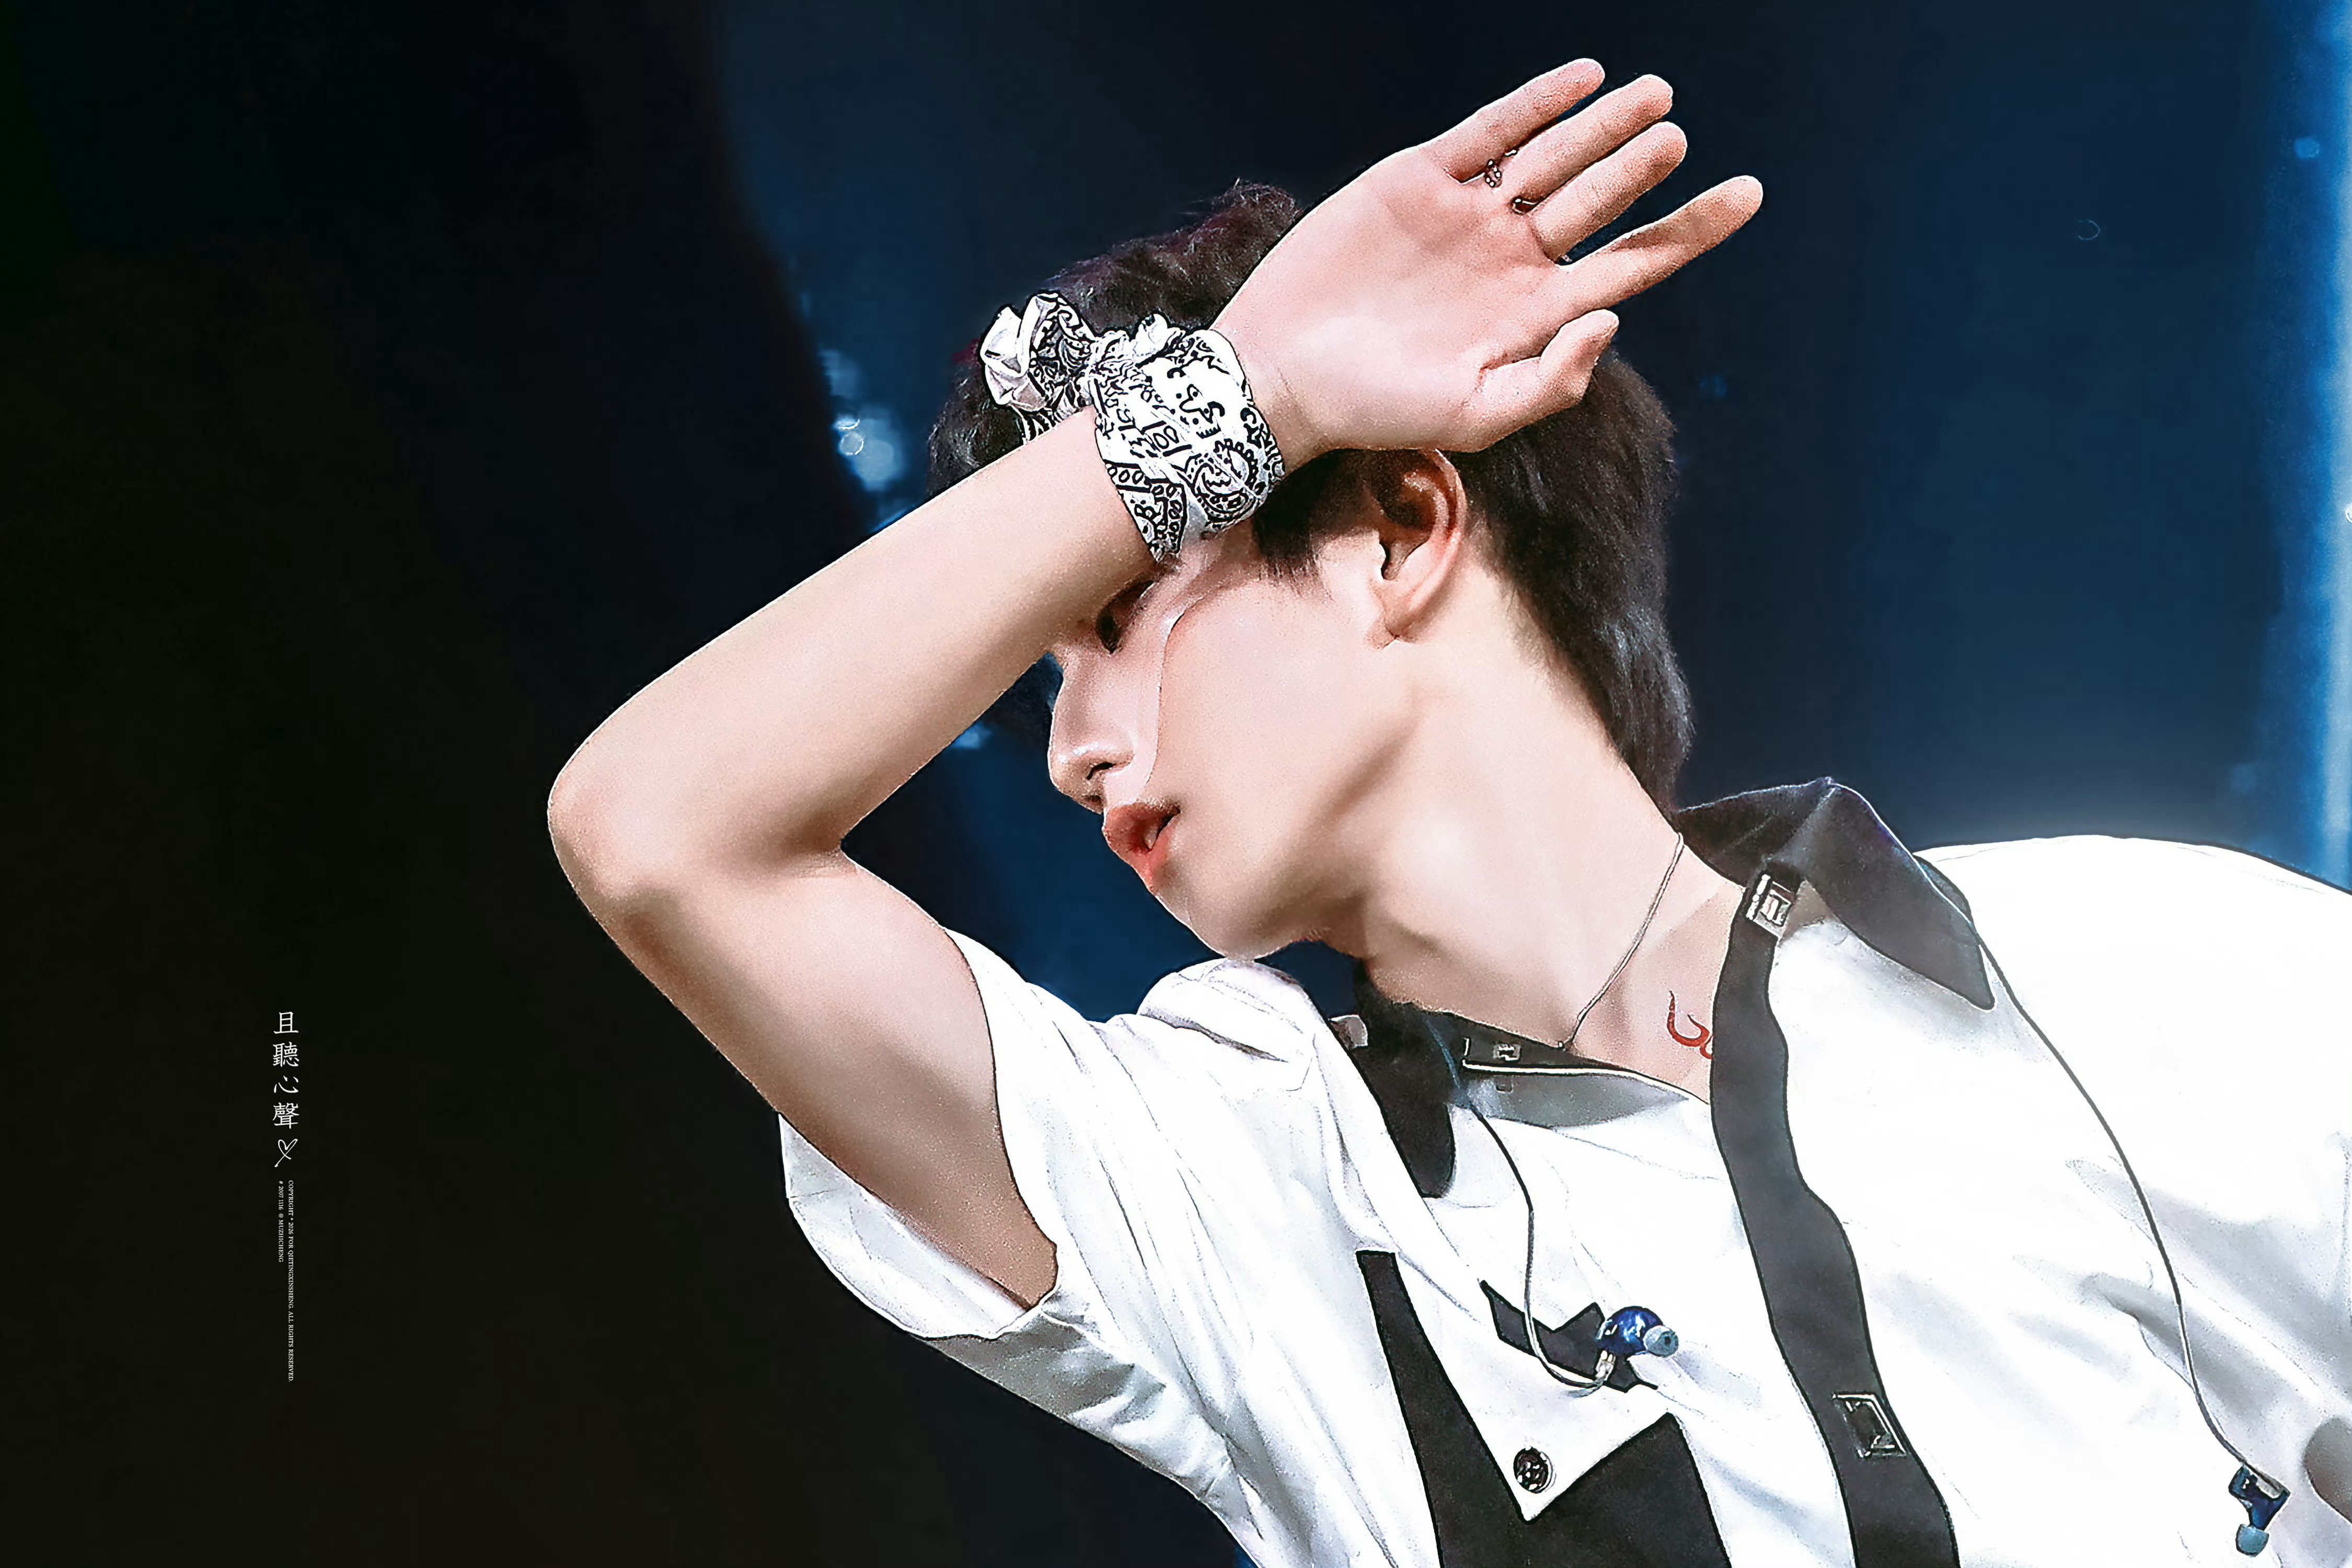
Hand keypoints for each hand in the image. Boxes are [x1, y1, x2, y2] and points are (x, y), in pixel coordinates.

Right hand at [1213, 61, 1761, 463]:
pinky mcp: (1418, 180)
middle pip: (1599, 200)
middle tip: (1676, 134)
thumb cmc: (1377, 409)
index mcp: (1536, 312)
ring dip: (1603, 127)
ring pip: (1553, 158)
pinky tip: (1584, 79)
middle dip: (1642, 166)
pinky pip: (1490, 131)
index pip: (1633, 260)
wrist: (1283, 373)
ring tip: (1655, 96)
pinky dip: (1536, 104)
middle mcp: (1512, 258)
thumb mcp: (1474, 416)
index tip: (1748, 193)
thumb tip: (1613, 314)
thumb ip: (1552, 381)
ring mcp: (1468, 216)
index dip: (1691, 227)